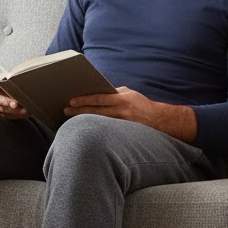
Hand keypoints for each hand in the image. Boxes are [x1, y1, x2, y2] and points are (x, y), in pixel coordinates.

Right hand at [0, 75, 28, 119]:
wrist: (9, 87)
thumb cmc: (7, 79)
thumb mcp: (6, 77)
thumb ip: (7, 78)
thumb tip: (16, 81)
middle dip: (4, 101)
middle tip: (15, 103)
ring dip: (11, 109)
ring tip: (22, 110)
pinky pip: (4, 114)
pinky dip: (14, 114)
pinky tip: (22, 112)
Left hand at [65, 87, 197, 142]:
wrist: (161, 121)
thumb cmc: (142, 106)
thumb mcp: (130, 95)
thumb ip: (115, 93)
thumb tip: (97, 93)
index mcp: (122, 99)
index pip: (99, 98)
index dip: (84, 100)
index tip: (71, 101)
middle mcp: (122, 110)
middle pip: (96, 110)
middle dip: (79, 111)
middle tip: (65, 111)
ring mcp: (123, 123)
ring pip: (98, 121)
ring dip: (84, 120)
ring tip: (71, 119)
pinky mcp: (124, 133)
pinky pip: (106, 130)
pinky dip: (95, 128)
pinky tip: (85, 129)